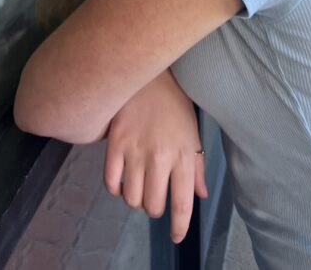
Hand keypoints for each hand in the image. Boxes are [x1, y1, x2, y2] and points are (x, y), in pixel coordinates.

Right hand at [104, 69, 206, 243]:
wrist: (148, 75)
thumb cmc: (174, 104)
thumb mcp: (192, 132)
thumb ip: (196, 166)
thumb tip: (200, 195)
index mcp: (183, 156)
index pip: (182, 204)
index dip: (179, 227)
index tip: (175, 236)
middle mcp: (160, 157)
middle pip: (153, 206)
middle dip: (154, 208)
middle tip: (155, 195)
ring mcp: (135, 151)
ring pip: (131, 198)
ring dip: (135, 198)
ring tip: (138, 185)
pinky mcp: (115, 143)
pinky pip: (110, 182)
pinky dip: (116, 187)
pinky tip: (122, 179)